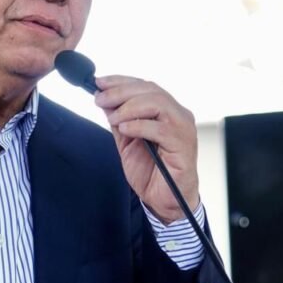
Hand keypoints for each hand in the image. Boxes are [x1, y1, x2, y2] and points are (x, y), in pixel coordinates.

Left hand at [94, 76, 199, 223]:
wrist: (164, 201)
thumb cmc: (151, 173)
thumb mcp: (127, 142)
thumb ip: (119, 120)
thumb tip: (104, 100)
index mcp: (167, 112)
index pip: (146, 86)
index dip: (121, 81)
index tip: (98, 83)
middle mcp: (178, 116)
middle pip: (151, 90)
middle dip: (121, 91)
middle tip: (100, 98)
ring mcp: (183, 129)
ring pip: (158, 103)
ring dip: (129, 107)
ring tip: (112, 118)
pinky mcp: (184, 145)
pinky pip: (161, 129)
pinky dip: (139, 125)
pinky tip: (125, 129)